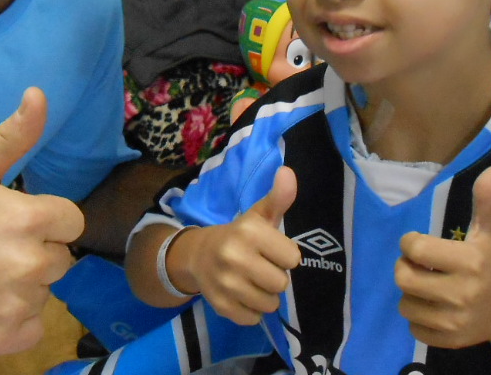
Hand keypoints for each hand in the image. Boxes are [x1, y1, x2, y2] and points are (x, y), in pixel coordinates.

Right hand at [0, 87, 83, 354]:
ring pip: (44, 291)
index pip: (70, 221)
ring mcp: (17, 305)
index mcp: (27, 219)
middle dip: (33, 251)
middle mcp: (29, 264)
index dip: (43, 219)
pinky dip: (12, 318)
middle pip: (59, 257)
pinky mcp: (6, 340)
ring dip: (23, 285)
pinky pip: (32, 325)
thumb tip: (39, 94)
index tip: (11, 221)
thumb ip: (13, 135)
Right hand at [182, 166, 299, 324]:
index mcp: (248, 232)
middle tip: (260, 267)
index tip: (270, 250)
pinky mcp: (220, 306)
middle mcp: (235, 257)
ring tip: (251, 281)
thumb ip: (278, 198)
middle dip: (275, 277)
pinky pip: (253, 318)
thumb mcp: (258, 215)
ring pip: (269, 304)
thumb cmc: (239, 236)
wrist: (197, 254)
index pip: (293, 258)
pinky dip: (251, 310)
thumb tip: (289, 172)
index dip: (284, 255)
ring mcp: (225, 283)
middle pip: (282, 283)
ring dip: (265, 295)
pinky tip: (241, 294)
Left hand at [396, 165, 490, 348]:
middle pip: (403, 277)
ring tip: (428, 288)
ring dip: (411, 295)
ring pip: (404, 305)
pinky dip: (418, 319)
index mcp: (469, 262)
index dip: (410, 242)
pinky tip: (434, 309)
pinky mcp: (450, 340)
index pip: (414, 247)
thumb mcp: (490, 230)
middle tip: (419, 267)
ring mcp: (456, 320)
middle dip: (406, 268)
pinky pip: (413, 329)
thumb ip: (486, 199)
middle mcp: (463, 292)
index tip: (420, 244)